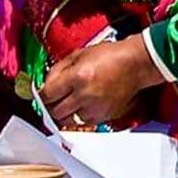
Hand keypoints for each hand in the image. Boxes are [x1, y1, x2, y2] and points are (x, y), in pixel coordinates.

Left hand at [39, 37, 163, 127]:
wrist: (136, 64)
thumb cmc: (110, 56)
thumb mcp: (78, 55)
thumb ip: (57, 70)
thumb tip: (43, 85)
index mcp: (78, 77)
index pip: (48, 95)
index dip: (41, 96)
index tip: (41, 95)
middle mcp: (86, 95)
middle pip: (55, 112)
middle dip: (51, 106)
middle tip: (53, 100)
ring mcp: (96, 107)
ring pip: (67, 121)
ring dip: (64, 113)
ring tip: (68, 103)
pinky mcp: (104, 116)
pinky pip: (83, 122)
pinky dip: (79, 116)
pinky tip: (83, 105)